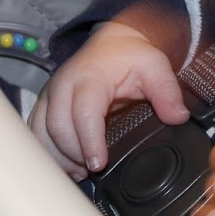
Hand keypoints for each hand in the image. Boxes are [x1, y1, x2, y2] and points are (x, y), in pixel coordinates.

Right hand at [29, 22, 188, 178]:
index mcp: (89, 76)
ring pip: (41, 132)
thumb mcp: (155, 66)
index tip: (98, 163)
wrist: (111, 43)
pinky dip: (47, 152)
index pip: (83, 111)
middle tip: (95, 170)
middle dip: (74, 154)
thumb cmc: (130, 56)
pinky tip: (65, 166)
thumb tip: (178, 117)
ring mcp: (50, 96)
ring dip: (58, 156)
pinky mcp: (45, 106)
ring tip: (80, 172)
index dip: (88, 140)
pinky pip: (36, 133)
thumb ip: (167, 91)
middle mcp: (63, 85)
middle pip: (57, 127)